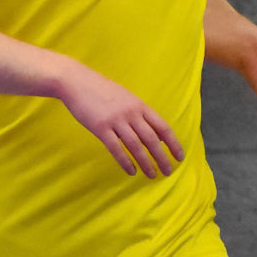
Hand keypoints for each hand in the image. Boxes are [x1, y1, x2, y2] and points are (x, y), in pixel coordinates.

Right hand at [58, 67, 184, 177]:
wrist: (76, 81)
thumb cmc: (101, 90)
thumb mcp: (125, 97)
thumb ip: (138, 113)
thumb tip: (153, 133)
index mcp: (139, 105)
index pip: (162, 127)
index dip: (173, 143)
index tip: (179, 156)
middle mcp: (131, 113)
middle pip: (152, 139)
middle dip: (162, 157)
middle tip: (168, 171)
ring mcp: (116, 120)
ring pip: (136, 146)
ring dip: (146, 162)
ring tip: (152, 175)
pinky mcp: (100, 127)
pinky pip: (116, 148)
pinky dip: (125, 161)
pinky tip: (131, 171)